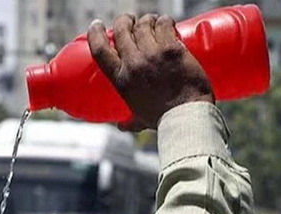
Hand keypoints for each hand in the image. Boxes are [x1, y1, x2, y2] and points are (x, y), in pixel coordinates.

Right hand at [88, 14, 213, 129]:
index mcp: (121, 80)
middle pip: (122, 30)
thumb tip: (122, 126)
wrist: (185, 117)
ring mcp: (152, 55)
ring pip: (144, 24)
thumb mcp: (139, 119)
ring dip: (147, 20)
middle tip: (132, 21)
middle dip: (125, 21)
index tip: (97, 25)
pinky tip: (168, 24)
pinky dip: (165, 21)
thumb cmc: (162, 120)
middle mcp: (133, 64)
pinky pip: (164, 25)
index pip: (100, 50)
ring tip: (153, 23)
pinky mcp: (171, 49)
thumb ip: (130, 122)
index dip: (95, 33)